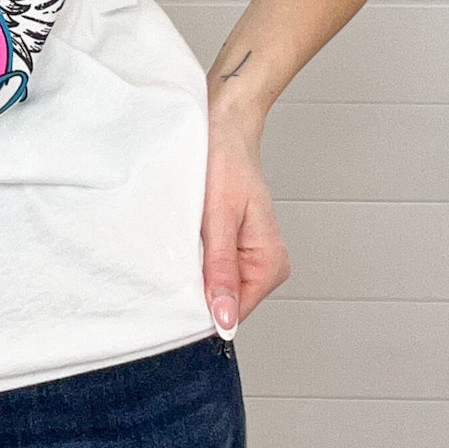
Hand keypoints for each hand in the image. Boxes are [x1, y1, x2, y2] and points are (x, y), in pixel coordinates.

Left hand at [201, 101, 290, 333]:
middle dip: (198, 288)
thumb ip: (220, 270)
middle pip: (225, 302)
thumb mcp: (219, 218)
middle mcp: (265, 265)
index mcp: (270, 264)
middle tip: (179, 256)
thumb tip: (225, 319)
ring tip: (186, 239)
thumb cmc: (225, 163)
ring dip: (195, 269)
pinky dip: (195, 256)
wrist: (224, 128)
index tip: (177, 294)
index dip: (205, 309)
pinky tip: (187, 237)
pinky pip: (211, 266)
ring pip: (215, 284)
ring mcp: (249, 256)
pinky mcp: (233, 245)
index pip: (236, 313)